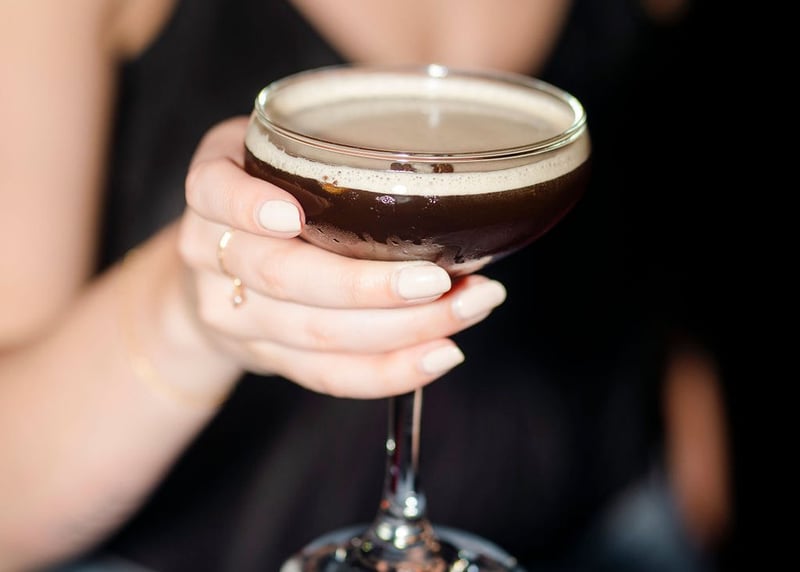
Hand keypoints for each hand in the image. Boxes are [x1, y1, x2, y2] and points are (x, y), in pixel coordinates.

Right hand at [178, 117, 506, 397]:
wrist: (216, 275)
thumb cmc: (269, 194)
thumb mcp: (276, 152)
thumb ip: (323, 152)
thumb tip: (441, 164)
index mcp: (212, 190)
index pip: (214, 192)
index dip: (249, 207)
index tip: (292, 217)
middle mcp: (210, 255)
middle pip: (285, 278)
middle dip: (371, 286)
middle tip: (441, 279)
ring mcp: (236, 316)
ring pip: (318, 334)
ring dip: (404, 328)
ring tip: (470, 306)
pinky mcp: (268, 358)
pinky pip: (329, 375)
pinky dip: (391, 371)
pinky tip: (441, 353)